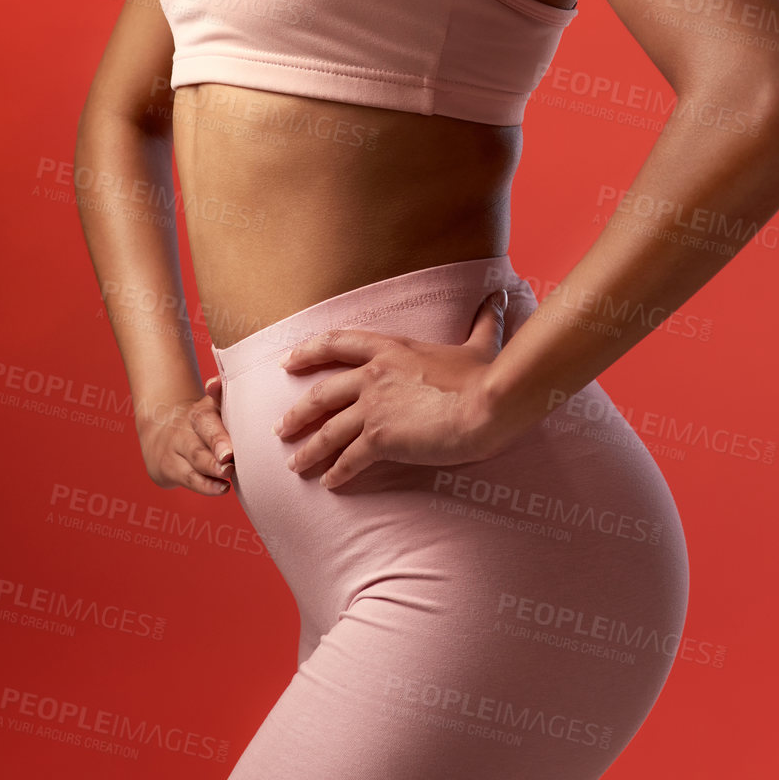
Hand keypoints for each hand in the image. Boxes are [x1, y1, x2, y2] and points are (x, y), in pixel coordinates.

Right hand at [137, 378, 233, 495]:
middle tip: (230, 457)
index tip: (230, 443)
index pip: (208, 415)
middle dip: (216, 445)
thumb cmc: (200, 422)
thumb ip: (221, 397)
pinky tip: (222, 489)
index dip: (218, 427)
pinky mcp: (169, 469)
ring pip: (196, 459)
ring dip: (212, 468)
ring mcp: (176, 450)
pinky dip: (206, 486)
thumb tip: (216, 383)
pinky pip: (190, 479)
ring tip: (228, 474)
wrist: (159, 429)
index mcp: (201, 411)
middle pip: (202, 436)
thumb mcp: (210, 407)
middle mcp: (186, 429)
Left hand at [274, 289, 512, 489]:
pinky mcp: (381, 438)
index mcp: (391, 348)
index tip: (287, 362)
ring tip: (294, 464)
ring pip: (328, 431)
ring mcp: (374, 406)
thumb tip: (498, 296)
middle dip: (297, 413)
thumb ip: (484, 321)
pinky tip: (329, 483)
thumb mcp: (481, 344)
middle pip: (322, 393)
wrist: (488, 405)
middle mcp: (373, 375)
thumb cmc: (485, 375)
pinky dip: (335, 472)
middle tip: (280, 428)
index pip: (337, 343)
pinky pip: (348, 459)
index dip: (308, 352)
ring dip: (308, 450)